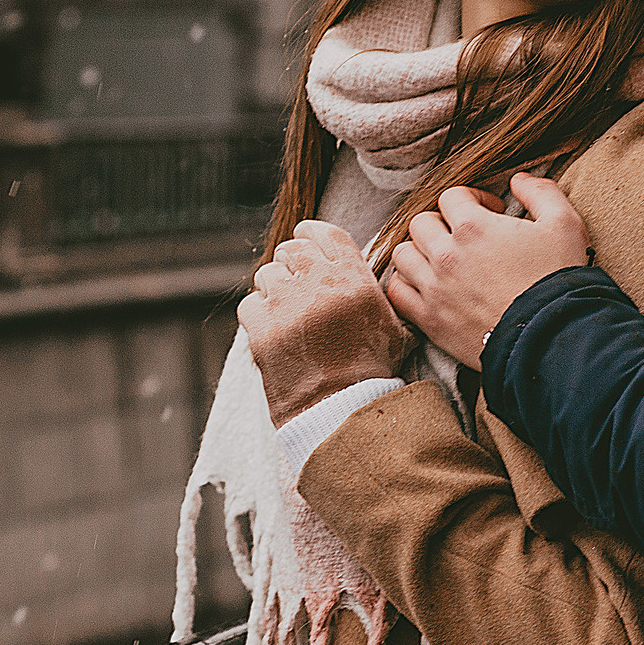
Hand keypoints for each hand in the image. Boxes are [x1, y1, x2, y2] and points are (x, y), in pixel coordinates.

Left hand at [239, 221, 417, 425]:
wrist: (342, 413)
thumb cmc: (371, 372)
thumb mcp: (393, 328)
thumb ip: (378, 294)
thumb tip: (362, 272)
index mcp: (355, 280)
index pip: (326, 233)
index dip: (312, 232)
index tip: (305, 236)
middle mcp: (320, 286)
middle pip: (292, 249)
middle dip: (291, 261)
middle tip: (294, 280)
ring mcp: (288, 306)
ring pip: (267, 274)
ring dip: (274, 289)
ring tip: (286, 312)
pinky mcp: (262, 329)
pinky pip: (250, 303)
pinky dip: (258, 315)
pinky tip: (273, 330)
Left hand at [386, 174, 589, 366]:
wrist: (552, 339)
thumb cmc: (559, 281)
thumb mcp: (564, 225)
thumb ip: (541, 192)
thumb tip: (519, 179)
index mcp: (473, 226)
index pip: (452, 196)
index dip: (473, 199)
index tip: (491, 213)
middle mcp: (445, 254)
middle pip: (422, 223)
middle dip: (443, 223)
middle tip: (466, 237)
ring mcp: (433, 288)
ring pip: (403, 254)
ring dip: (420, 252)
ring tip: (443, 260)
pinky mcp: (430, 320)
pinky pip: (397, 292)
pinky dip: (406, 284)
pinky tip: (427, 285)